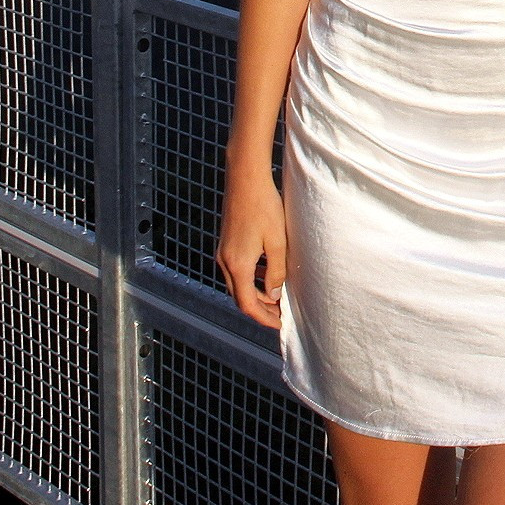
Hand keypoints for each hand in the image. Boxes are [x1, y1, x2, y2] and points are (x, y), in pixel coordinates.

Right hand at [216, 165, 287, 328]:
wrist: (245, 179)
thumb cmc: (264, 207)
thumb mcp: (277, 242)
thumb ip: (276, 271)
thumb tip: (274, 295)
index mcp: (237, 265)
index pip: (248, 304)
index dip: (264, 318)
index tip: (280, 325)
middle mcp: (225, 262)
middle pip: (240, 298)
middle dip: (260, 309)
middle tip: (281, 314)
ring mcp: (223, 253)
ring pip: (237, 285)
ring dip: (255, 295)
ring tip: (277, 297)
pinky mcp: (225, 244)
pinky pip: (236, 271)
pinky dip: (250, 280)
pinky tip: (266, 274)